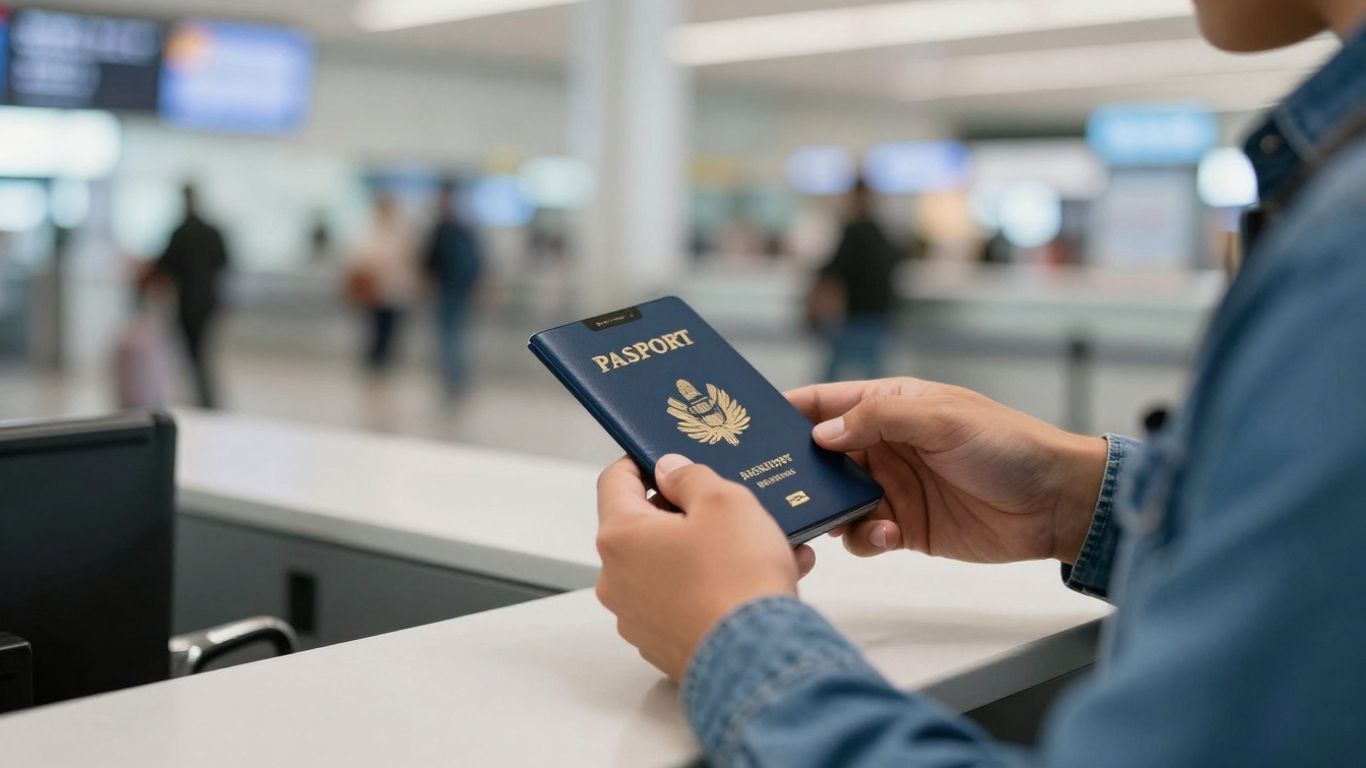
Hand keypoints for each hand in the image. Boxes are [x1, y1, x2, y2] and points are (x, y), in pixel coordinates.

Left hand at [594, 455, 813, 680]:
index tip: (664, 456)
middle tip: (727, 503)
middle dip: (688, 512)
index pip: (614, 481)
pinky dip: (717, 586)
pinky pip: (687, 601)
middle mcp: (617, 580)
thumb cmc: (736, 580)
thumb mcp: (724, 502)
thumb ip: (691, 476)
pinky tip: (762, 579)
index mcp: (620, 537)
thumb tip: (671, 470)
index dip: (641, 461)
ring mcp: (638, 617)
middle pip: (646, 527)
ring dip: (711, 551)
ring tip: (764, 543)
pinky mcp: (664, 644)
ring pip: (672, 566)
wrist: (757, 659)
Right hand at [788, 378, 1107, 563]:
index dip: (788, 411)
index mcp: (890, 406)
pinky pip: (863, 535)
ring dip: (833, 512)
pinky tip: (891, 536)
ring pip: (835, 500)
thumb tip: (822, 433)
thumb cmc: (1008, 446)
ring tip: (849, 518)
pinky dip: (865, 539)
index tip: (750, 427)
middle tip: (776, 489)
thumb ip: (878, 420)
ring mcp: (891, 487)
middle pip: (819, 456)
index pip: (825, 402)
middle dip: (799, 472)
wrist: (1056, 503)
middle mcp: (883, 445)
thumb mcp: (943, 419)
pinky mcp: (904, 527)